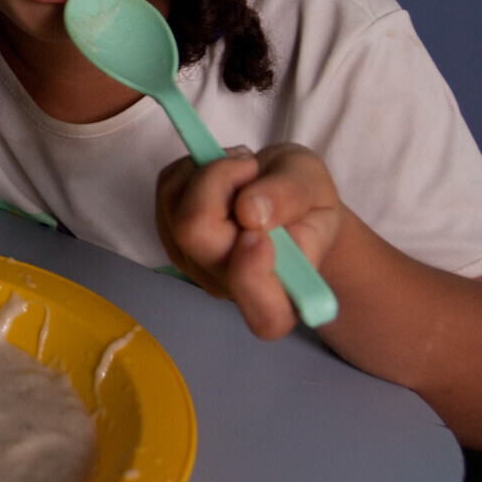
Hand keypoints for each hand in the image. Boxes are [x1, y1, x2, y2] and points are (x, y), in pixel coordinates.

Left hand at [155, 143, 342, 338]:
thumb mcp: (314, 185)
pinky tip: (223, 175)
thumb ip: (291, 198)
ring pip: (178, 208)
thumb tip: (252, 212)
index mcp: (285, 295)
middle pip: (197, 238)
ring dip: (209, 172)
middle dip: (220, 182)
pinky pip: (168, 191)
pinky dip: (192, 169)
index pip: (265, 314)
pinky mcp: (170, 237)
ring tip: (245, 170)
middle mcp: (233, 289)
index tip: (258, 235)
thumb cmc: (306, 200)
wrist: (283, 197)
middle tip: (251, 167)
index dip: (253, 276)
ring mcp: (195, 265)